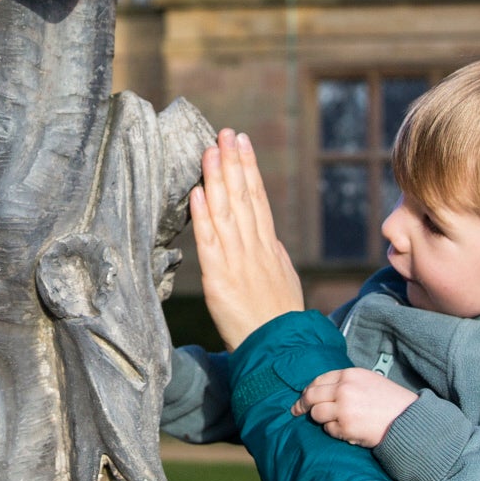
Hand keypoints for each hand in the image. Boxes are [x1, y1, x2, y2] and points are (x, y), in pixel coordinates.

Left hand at [188, 129, 305, 349]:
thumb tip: (266, 235)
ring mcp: (237, 261)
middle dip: (233, 162)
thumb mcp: (283, 278)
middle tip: (225, 132)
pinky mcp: (219, 278)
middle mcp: (254, 248)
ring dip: (216, 179)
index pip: (258, 198)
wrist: (280, 348)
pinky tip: (196, 193)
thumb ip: (271, 254)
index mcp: (269, 247)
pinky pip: (208, 242)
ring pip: (225, 212)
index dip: (249, 168)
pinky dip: (202, 216)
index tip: (242, 143)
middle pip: (243, 197)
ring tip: (209, 151)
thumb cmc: (280, 318)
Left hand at [293, 368, 415, 447]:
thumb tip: (321, 391)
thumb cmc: (390, 401)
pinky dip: (336, 432)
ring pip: (316, 414)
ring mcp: (344, 408)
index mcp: (350, 374)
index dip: (308, 390)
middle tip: (296, 411)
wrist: (408, 419)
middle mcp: (344, 389)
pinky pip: (329, 430)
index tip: (302, 397)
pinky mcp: (346, 427)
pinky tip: (349, 431)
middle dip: (302, 404)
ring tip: (338, 422)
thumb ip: (346, 383)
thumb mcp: (369, 381)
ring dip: (323, 420)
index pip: (318, 380)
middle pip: (311, 396)